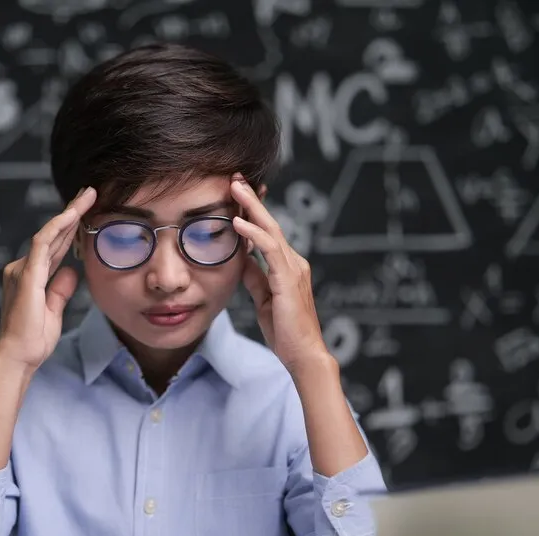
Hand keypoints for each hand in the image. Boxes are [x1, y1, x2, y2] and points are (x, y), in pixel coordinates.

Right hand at [0, 187, 96, 370]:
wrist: (18, 356)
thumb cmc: (33, 340)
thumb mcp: (53, 311)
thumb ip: (60, 290)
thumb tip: (71, 271)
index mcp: (32, 277)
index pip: (54, 247)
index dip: (71, 229)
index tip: (87, 212)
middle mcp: (24, 268)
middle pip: (52, 235)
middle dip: (72, 212)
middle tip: (90, 192)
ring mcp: (23, 269)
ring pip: (49, 233)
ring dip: (69, 213)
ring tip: (87, 196)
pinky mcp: (26, 274)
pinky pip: (43, 243)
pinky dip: (58, 227)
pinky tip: (72, 215)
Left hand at [230, 175, 330, 374]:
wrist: (304, 355)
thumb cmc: (286, 332)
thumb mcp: (263, 299)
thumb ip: (254, 278)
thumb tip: (240, 260)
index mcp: (288, 267)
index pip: (267, 233)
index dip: (252, 212)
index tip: (235, 194)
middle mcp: (294, 262)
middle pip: (270, 223)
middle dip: (252, 199)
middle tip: (235, 177)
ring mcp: (293, 269)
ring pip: (271, 230)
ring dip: (251, 207)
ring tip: (235, 188)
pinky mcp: (288, 279)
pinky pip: (269, 250)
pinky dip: (253, 233)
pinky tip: (237, 222)